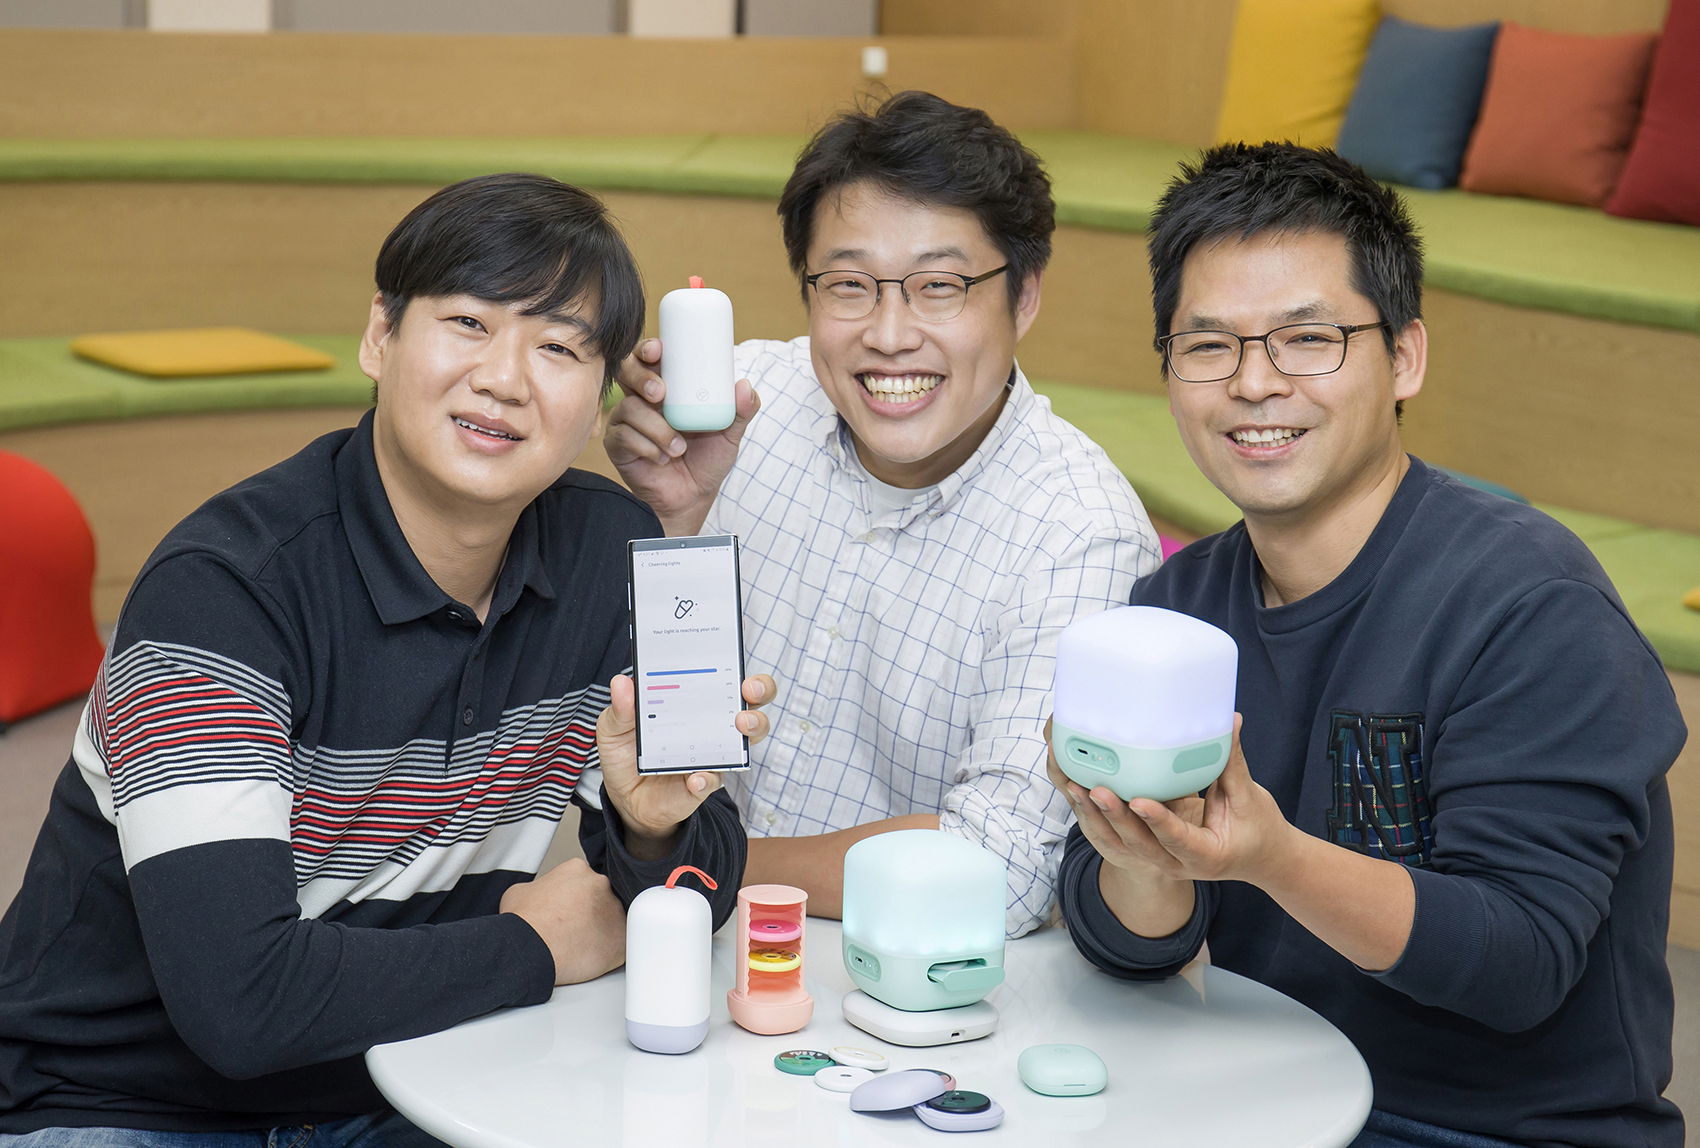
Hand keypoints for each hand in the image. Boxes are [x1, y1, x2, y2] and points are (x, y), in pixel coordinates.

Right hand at [500, 857, 625, 984]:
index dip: (575, 899)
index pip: (584, 881)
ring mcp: (615, 910)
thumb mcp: (519, 891)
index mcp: (578, 870)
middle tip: (574, 929)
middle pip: (602, 898)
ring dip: (601, 931)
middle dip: (590, 913)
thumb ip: (538, 886)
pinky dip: (609, 951)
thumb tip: (538, 894)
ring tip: (579, 945)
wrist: (530, 949)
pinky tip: (592, 956)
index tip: (568, 912)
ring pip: (613, 920)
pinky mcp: (622, 938)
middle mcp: (601, 884)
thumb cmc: (523, 924)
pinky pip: (622, 944)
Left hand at [595, 672, 776, 860]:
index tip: (736, 646)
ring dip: (752, 726)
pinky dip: (706, 777)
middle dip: (760, 689)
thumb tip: (622, 683)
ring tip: (739, 725)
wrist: (625, 797)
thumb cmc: (627, 752)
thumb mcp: (615, 727)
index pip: (723, 674)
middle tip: (749, 688)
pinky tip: (694, 777)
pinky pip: (714, 779)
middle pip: (752, 700)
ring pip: (749, 737)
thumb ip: (620, 708)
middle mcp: (712, 722)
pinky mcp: (704, 782)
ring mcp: (713, 752)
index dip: (736, 657)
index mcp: (692, 700)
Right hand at [603, 337, 759, 536]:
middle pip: (626, 371)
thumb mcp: (729, 434)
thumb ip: (740, 412)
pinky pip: (624, 436)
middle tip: (660, 394)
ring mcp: (627, 422)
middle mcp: (643, 400)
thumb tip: (744, 386)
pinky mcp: (618, 445)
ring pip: (629, 408)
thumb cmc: (707, 460)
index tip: (658, 351)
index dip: (648, 348)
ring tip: (678, 447)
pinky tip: (662, 458)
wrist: (692, 497)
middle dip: (641, 377)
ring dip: (657, 428)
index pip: (650, 358)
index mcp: (668, 389)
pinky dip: (648, 447)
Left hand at [1077, 714, 1296, 884]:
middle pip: (1141, 844)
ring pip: (1124, 843)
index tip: (1139, 801)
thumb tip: (1230, 720)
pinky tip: (1083, 792)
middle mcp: (1179, 864)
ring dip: (1099, 817)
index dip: (1159, 820)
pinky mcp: (1151, 850)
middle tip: (1095, 790)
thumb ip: (1232, 761)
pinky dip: (1102, 817)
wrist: (1259, 858)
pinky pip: (1122, 837)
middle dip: (1116, 817)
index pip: (1178, 839)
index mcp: (1206, 854)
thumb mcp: (1248, 798)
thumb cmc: (1257, 829)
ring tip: (1076, 788)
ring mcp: (1162, 861)